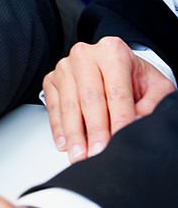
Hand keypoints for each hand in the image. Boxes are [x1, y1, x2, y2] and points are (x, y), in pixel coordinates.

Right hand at [43, 36, 175, 160]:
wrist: (117, 66)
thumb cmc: (135, 78)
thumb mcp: (155, 87)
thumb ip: (151, 106)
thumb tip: (136, 125)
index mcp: (112, 51)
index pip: (117, 92)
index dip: (120, 119)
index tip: (121, 141)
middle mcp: (85, 55)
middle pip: (90, 98)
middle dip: (95, 130)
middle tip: (97, 154)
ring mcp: (65, 66)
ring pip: (69, 104)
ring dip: (74, 134)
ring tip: (80, 156)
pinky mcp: (52, 79)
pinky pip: (53, 106)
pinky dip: (58, 127)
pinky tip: (64, 143)